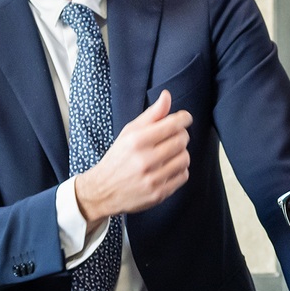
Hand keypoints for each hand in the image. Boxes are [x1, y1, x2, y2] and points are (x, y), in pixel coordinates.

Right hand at [72, 90, 192, 221]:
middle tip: (176, 136)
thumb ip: (151, 115)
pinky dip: (180, 170)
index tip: (185, 119)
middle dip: (182, 135)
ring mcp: (152, 179)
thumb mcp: (129, 132)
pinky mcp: (158, 194)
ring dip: (182, 153)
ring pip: (185, 159)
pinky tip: (169, 168)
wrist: (104, 190)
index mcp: (136, 141)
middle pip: (181, 141)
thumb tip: (167, 96)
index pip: (172, 124)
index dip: (184, 119)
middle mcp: (145, 160)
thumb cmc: (118, 157)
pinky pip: (183, 176)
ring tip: (171, 153)